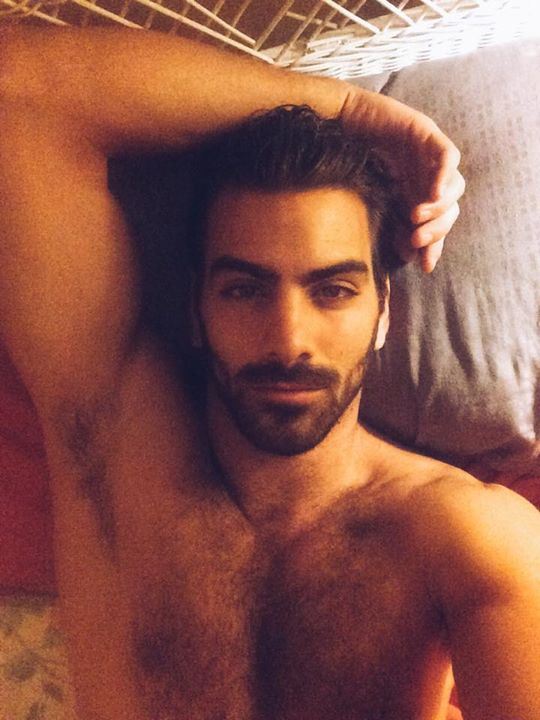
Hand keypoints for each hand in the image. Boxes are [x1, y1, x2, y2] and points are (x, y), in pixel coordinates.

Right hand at [340, 87, 463, 272]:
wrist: (332, 123)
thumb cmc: (343, 162)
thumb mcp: (369, 201)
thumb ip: (388, 224)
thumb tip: (407, 255)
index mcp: (414, 193)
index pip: (436, 223)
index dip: (434, 245)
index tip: (425, 266)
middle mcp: (426, 175)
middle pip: (450, 208)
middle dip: (436, 229)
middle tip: (416, 241)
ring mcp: (428, 154)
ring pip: (454, 185)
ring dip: (439, 207)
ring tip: (416, 217)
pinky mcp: (425, 133)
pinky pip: (448, 156)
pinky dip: (443, 176)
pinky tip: (431, 195)